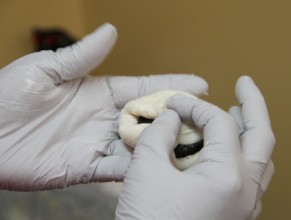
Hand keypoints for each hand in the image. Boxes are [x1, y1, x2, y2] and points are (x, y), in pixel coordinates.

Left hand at [0, 23, 207, 190]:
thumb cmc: (7, 97)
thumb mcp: (46, 69)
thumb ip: (82, 55)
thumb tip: (112, 31)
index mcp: (99, 91)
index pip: (144, 86)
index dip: (172, 84)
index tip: (200, 83)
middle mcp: (105, 117)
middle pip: (148, 117)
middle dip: (176, 117)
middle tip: (206, 119)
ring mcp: (98, 143)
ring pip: (140, 145)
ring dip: (164, 145)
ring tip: (193, 146)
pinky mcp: (88, 167)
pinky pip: (119, 169)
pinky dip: (139, 170)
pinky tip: (160, 169)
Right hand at [115, 76, 274, 219]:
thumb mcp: (146, 170)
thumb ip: (159, 134)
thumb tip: (171, 118)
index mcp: (228, 178)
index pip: (219, 124)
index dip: (194, 106)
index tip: (175, 102)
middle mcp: (246, 192)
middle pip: (261, 137)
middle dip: (253, 104)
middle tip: (244, 83)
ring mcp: (244, 207)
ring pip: (259, 159)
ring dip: (249, 131)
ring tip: (238, 113)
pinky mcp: (233, 216)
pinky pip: (249, 177)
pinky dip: (240, 155)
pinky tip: (223, 149)